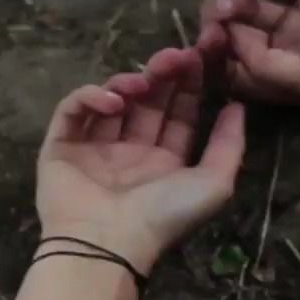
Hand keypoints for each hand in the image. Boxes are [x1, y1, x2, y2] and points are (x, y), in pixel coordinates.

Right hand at [35, 47, 246, 275]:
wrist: (109, 243)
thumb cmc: (165, 217)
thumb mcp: (214, 183)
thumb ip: (229, 145)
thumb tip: (238, 107)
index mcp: (166, 163)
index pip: (178, 114)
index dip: (189, 85)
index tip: (199, 57)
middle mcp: (131, 153)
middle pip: (147, 102)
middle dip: (162, 75)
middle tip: (174, 55)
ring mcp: (94, 148)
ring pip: (111, 100)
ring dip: (128, 84)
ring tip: (142, 83)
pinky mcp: (61, 146)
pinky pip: (73, 110)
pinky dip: (90, 97)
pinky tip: (113, 102)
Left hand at [195, 0, 299, 103]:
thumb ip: (270, 71)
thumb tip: (235, 45)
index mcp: (290, 84)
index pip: (234, 73)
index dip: (217, 55)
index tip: (219, 32)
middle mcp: (290, 54)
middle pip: (235, 38)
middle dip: (222, 19)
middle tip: (232, 3)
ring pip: (248, 6)